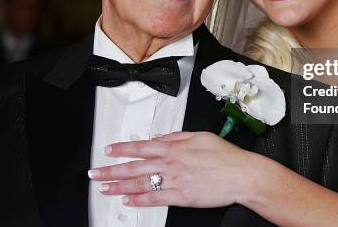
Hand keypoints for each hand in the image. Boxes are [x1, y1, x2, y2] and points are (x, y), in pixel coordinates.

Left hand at [87, 131, 257, 207]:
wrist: (241, 174)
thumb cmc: (225, 156)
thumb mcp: (201, 136)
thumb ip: (178, 136)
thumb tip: (162, 136)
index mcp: (175, 147)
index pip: (141, 146)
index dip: (122, 149)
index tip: (108, 150)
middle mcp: (171, 163)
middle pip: (135, 166)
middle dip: (112, 170)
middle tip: (96, 173)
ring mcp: (174, 181)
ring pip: (140, 183)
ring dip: (120, 186)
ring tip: (105, 188)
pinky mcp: (181, 196)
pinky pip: (155, 198)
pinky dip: (139, 200)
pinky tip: (127, 201)